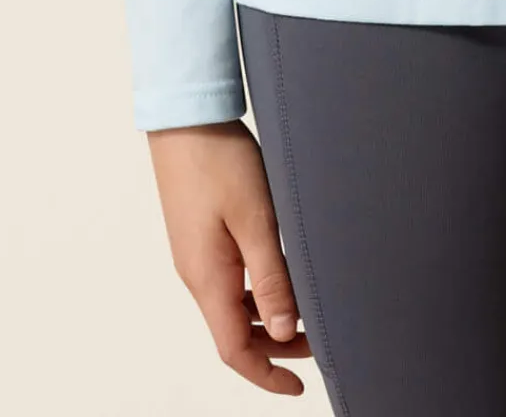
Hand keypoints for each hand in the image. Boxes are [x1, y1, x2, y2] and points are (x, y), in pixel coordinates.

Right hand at [147, 120, 312, 394]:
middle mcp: (198, 273)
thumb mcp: (256, 219)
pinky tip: (283, 272)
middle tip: (320, 342)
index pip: (235, 351)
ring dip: (270, 316)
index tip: (298, 387)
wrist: (185, 117)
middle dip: (276, 348)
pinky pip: (230, 278)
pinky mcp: (201, 234)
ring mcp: (197, 253)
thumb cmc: (219, 161)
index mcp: (209, 278)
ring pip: (234, 304)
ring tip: (310, 308)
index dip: (267, 375)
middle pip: (236, 332)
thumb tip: (287, 332)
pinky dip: (257, 288)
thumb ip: (271, 278)